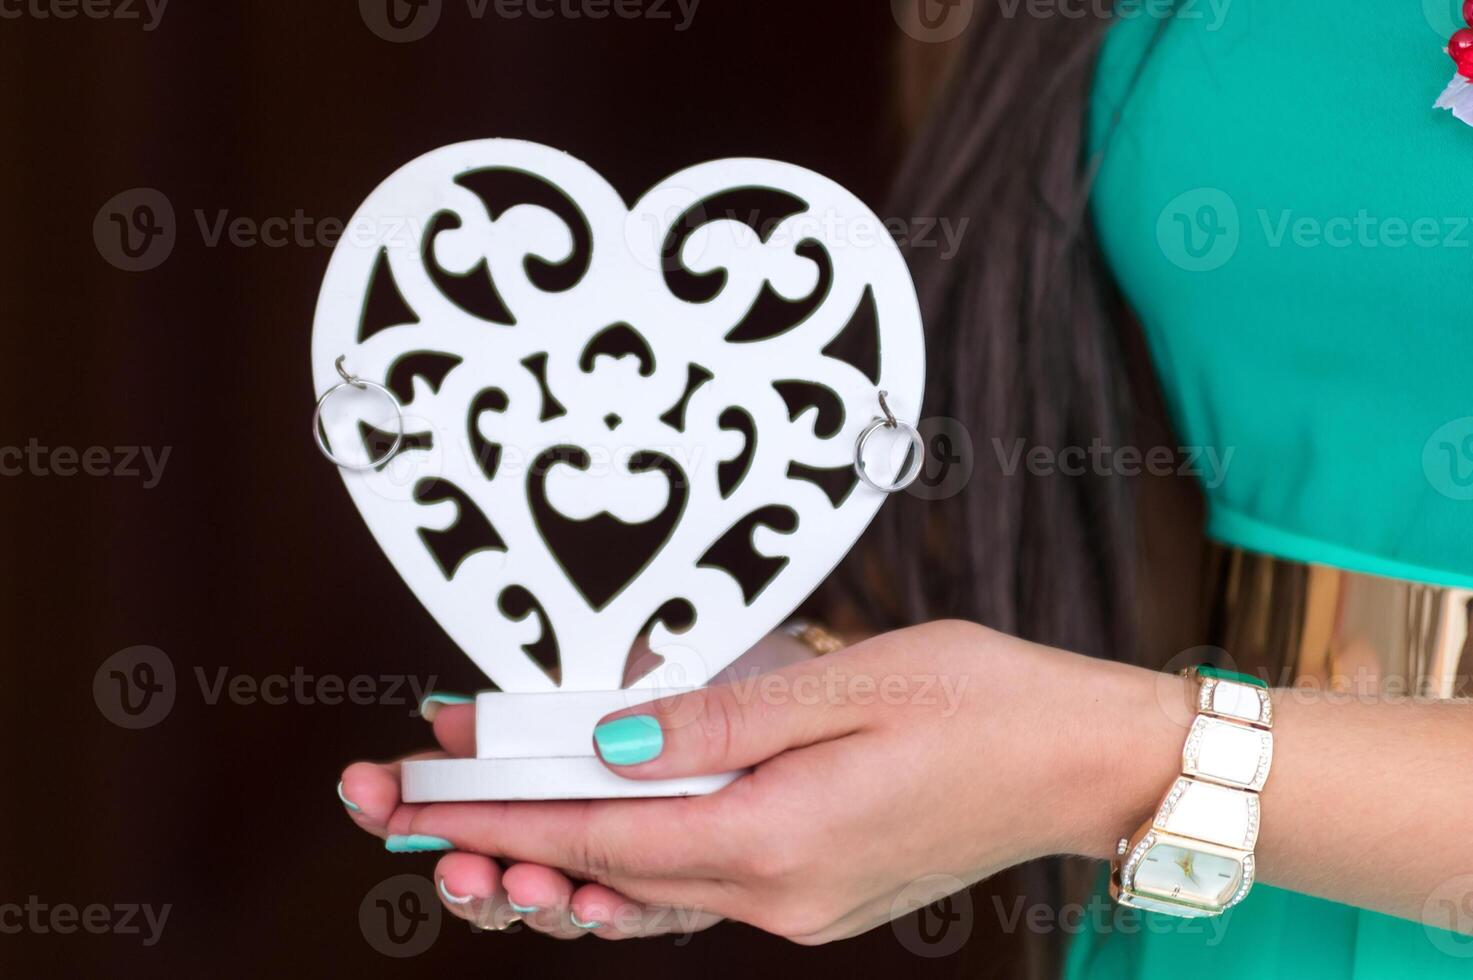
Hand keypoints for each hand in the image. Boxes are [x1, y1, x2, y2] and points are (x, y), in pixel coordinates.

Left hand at [341, 621, 1180, 943]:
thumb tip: (612, 740)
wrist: (1083, 763)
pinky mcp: (810, 888)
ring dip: (544, 867)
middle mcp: (776, 894)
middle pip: (597, 877)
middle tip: (391, 806)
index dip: (490, 814)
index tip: (405, 796)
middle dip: (488, 844)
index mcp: (778, 841)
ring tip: (461, 841)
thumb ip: (723, 717)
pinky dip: (617, 867)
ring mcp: (794, 903)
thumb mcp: (853, 682)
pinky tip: (577, 850)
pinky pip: (685, 889)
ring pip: (634, 896)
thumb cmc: (987, 704)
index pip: (594, 837)